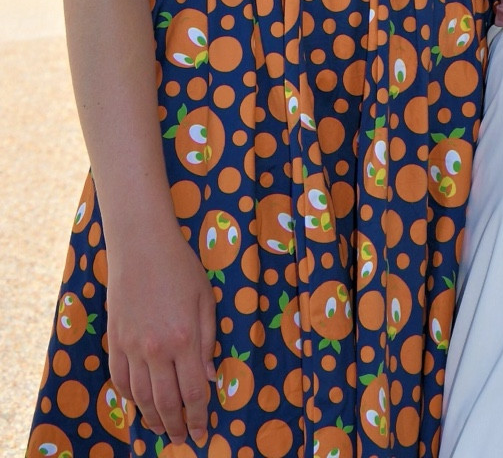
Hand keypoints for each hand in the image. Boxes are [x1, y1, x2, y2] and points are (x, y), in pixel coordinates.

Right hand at [106, 226, 217, 446]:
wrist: (141, 244)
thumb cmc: (180, 266)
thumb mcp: (205, 299)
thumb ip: (208, 340)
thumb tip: (208, 378)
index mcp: (184, 338)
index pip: (193, 392)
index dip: (198, 417)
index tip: (201, 433)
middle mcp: (156, 349)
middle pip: (165, 402)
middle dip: (175, 425)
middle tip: (181, 438)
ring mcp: (131, 346)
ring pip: (140, 396)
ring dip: (151, 418)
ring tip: (161, 429)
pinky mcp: (114, 340)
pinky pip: (119, 379)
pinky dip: (128, 398)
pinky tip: (138, 404)